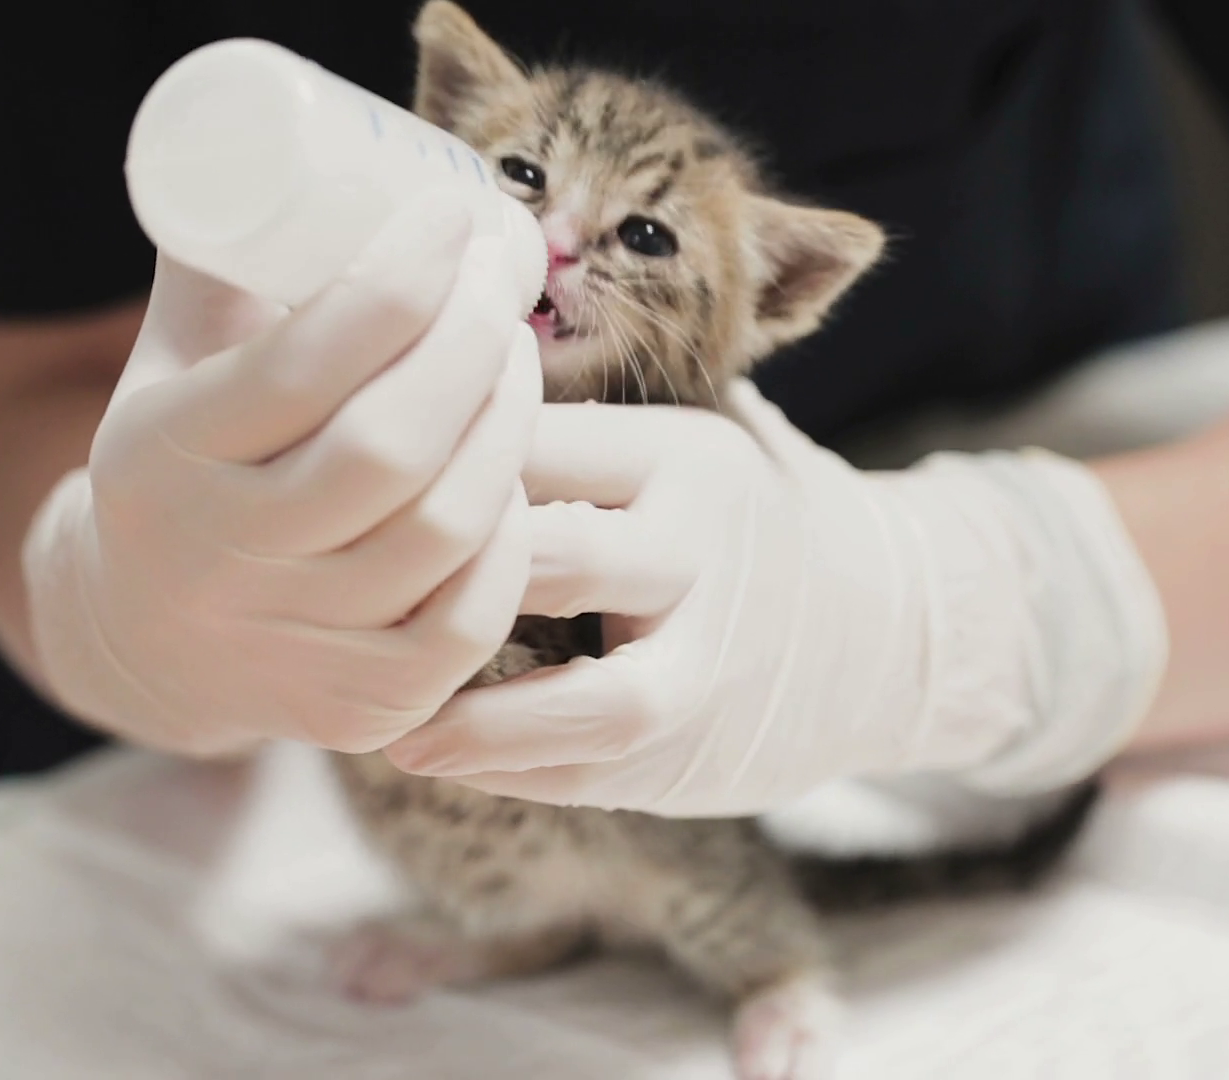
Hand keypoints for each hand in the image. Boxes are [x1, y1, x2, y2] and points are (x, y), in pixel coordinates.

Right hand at [23, 189, 541, 756]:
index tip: (455, 220)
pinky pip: (469, 623)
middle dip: (473, 347)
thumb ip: (222, 262)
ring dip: (506, 430)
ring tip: (516, 359)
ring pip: (442, 533)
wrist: (146, 632)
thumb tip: (290, 146)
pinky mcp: (356, 708)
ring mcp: (289, 644)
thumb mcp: (173, 359)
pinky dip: (509, 542)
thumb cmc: (184, 459)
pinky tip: (513, 476)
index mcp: (159, 458)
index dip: (401, 286)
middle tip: (504, 285)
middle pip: (389, 449)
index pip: (303, 364)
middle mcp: (217, 561)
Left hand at [385, 381, 1168, 816]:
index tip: (349, 478)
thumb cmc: (743, 521)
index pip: (531, 444)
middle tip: (340, 593)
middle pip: (549, 559)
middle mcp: (701, 549)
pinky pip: (588, 771)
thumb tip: (415, 372)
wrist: (888, 628)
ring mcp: (709, 658)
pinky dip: (509, 771)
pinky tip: (440, 754)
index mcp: (682, 454)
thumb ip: (580, 423)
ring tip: (391, 724)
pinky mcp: (702, 749)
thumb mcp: (690, 440)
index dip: (430, 464)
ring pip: (582, 698)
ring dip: (472, 718)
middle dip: (441, 580)